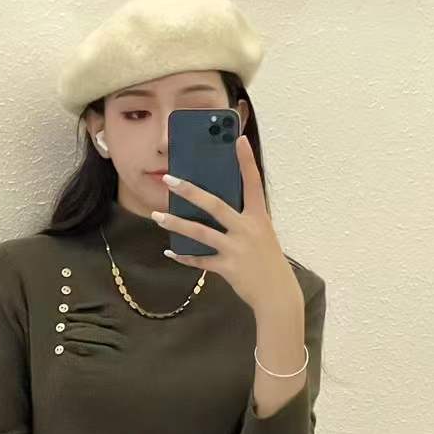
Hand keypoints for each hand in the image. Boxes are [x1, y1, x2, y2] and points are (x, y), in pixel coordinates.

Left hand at [155, 136, 297, 311]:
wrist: (277, 294)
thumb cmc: (267, 261)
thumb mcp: (261, 234)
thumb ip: (243, 219)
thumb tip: (215, 206)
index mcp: (259, 217)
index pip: (253, 182)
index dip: (246, 161)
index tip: (237, 138)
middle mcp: (247, 229)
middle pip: (214, 205)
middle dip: (190, 191)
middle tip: (169, 179)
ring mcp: (237, 249)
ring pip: (200, 232)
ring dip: (176, 224)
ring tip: (157, 216)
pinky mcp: (228, 268)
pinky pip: (201, 261)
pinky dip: (185, 257)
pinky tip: (170, 253)